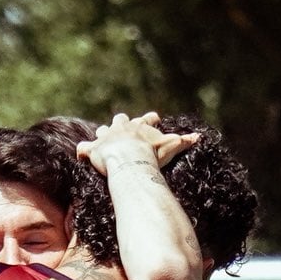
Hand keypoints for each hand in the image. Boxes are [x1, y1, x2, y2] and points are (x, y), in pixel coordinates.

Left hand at [79, 112, 198, 176]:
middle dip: (121, 123)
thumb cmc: (151, 154)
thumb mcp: (170, 146)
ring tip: (102, 143)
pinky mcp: (92, 149)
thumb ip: (184, 141)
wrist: (131, 160)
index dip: (149, 119)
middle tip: (122, 128)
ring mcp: (105, 137)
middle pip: (120, 119)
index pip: (147, 119)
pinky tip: (82, 154)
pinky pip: (83, 148)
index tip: (153, 118)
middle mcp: (121, 127)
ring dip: (102, 136)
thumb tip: (199, 137)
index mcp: (139, 126)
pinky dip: (83, 151)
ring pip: (101, 131)